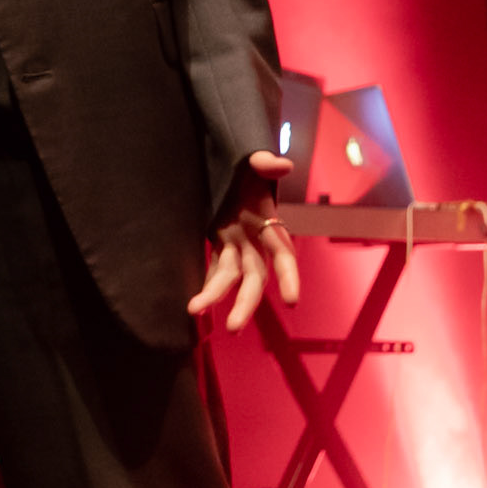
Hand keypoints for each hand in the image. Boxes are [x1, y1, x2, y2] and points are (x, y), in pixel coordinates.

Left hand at [187, 150, 300, 332]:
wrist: (233, 162)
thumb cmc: (246, 162)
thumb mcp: (253, 160)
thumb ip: (264, 162)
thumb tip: (284, 164)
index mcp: (267, 220)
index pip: (283, 253)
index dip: (289, 276)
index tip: (292, 301)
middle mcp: (253, 237)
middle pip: (254, 276)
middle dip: (245, 302)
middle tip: (233, 328)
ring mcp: (235, 241)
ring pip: (230, 275)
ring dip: (215, 295)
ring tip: (194, 311)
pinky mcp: (218, 239)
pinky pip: (214, 266)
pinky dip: (207, 283)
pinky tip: (196, 303)